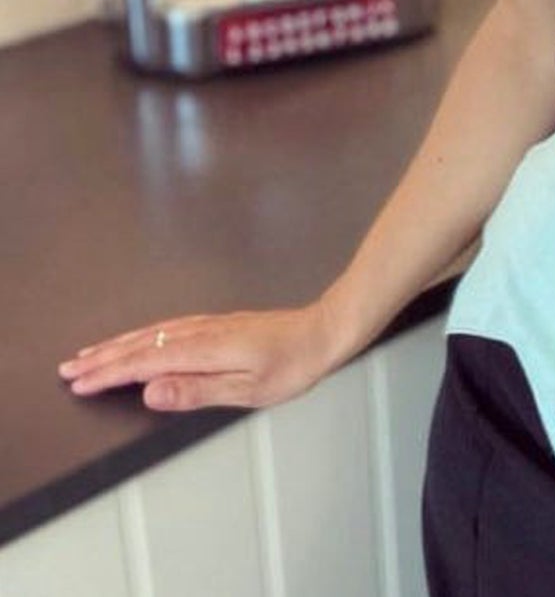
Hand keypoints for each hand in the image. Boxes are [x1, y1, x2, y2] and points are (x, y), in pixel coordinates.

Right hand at [57, 303, 343, 412]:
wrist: (325, 331)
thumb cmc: (292, 365)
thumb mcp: (248, 389)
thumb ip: (196, 391)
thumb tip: (149, 391)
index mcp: (205, 349)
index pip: (145, 362)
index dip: (109, 373)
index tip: (79, 382)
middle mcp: (203, 331)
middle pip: (143, 343)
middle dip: (104, 356)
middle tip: (69, 368)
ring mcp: (212, 324)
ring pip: (154, 333)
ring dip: (120, 343)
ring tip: (92, 354)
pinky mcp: (220, 323)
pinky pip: (169, 327)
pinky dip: (145, 334)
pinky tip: (140, 339)